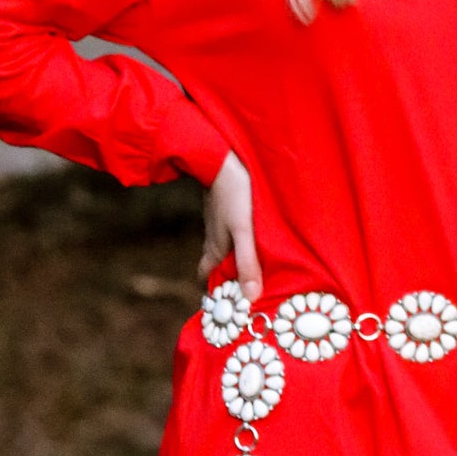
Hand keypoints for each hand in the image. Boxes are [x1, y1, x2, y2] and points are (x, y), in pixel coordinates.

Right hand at [200, 151, 261, 301]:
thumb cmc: (235, 194)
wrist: (221, 156)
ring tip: (250, 261)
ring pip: (220, 243)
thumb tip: (250, 298)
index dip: (213, 287)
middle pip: (213, 261)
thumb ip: (248, 263)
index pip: (205, 274)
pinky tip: (249, 232)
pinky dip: (235, 236)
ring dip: (231, 254)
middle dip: (225, 273)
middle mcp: (212, 235)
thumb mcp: (245, 231)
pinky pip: (226, 227)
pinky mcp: (222, 205)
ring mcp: (215, 219)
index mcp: (215, 247)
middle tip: (244, 283)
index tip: (227, 299)